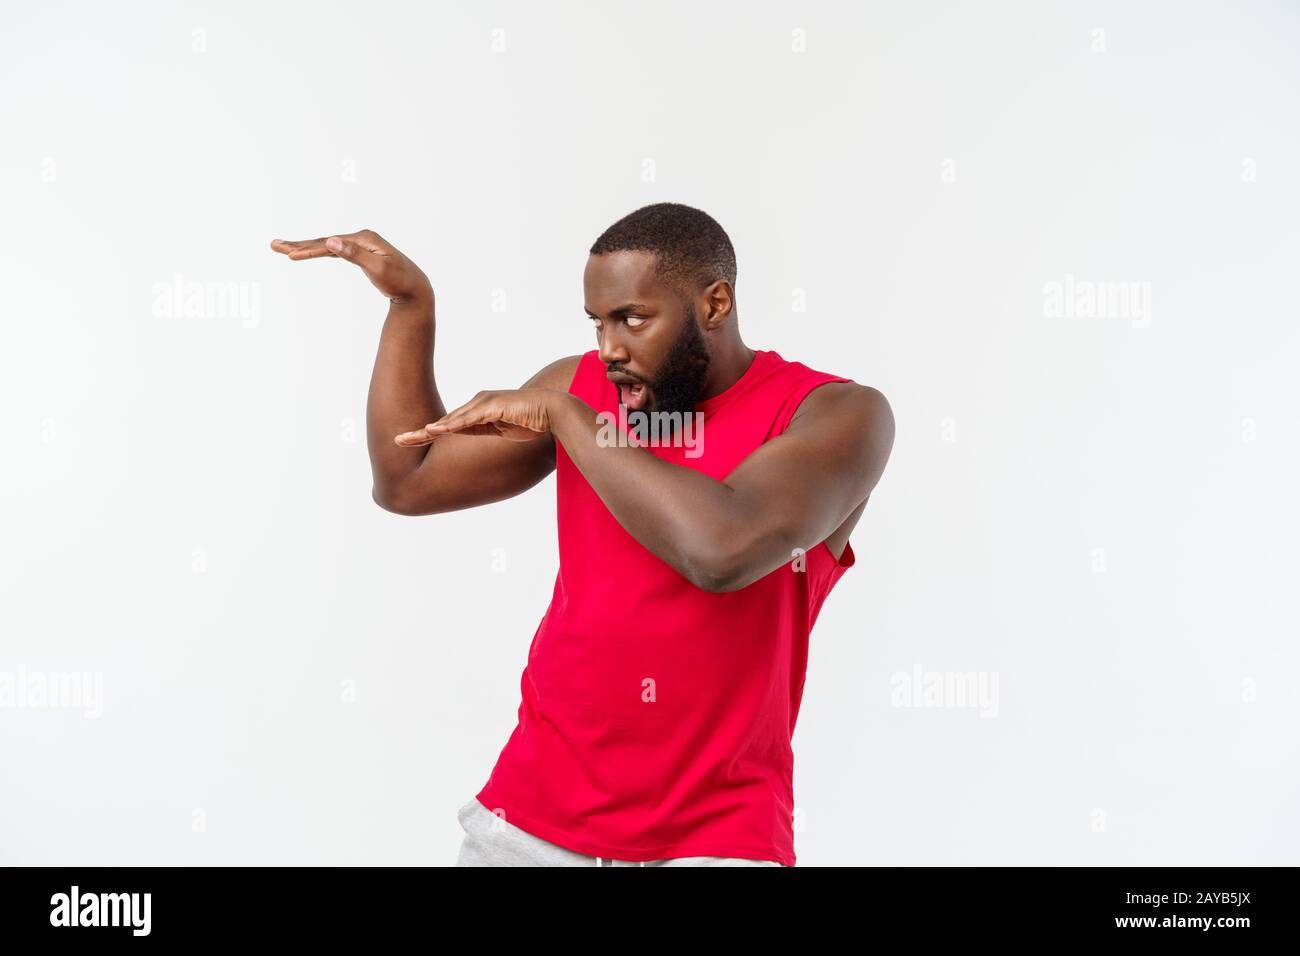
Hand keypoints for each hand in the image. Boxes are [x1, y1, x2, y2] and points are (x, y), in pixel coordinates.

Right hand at [269, 229, 433, 305]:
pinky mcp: (360, 254)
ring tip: (285, 249)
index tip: (290, 255)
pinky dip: (320, 252)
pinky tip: (309, 252)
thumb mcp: (378, 269)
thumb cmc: (400, 281)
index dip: (309, 250)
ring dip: (306, 247)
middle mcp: (360, 238)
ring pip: (327, 246)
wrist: (415, 289)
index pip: (330, 244)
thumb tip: (332, 240)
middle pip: (324, 241)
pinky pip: (335, 252)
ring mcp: (360, 246)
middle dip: (299, 244)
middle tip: (274, 245)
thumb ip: (355, 254)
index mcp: (363, 239)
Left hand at [394, 388, 559, 444]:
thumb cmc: (532, 421)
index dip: (426, 434)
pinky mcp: (493, 406)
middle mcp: (478, 403)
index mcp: (478, 409)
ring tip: (410, 438)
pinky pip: (469, 419)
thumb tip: (467, 436)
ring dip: (431, 430)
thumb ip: (482, 430)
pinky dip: (452, 425)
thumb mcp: (501, 430)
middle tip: (397, 440)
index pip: (448, 424)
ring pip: (452, 420)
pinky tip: (436, 430)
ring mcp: (484, 403)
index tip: (407, 441)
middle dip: (420, 433)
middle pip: (444, 421)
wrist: (555, 412)